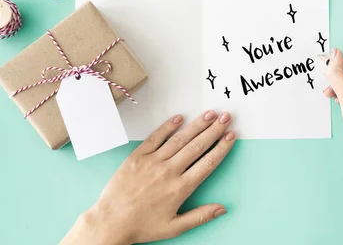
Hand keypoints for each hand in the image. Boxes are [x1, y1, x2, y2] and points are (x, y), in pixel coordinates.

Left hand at [61, 111, 235, 244]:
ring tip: (209, 114)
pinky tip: (179, 118)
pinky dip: (167, 126)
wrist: (111, 221)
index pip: (207, 163)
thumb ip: (200, 216)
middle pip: (197, 146)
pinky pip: (155, 137)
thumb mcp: (174, 227)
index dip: (221, 148)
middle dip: (214, 130)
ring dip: (196, 125)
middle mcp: (169, 172)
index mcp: (180, 189)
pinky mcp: (137, 156)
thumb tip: (222, 208)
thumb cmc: (142, 226)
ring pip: (179, 139)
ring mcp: (153, 162)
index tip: (231, 136)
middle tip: (226, 117)